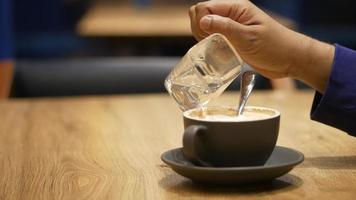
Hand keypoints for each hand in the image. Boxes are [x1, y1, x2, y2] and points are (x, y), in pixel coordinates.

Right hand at [190, 0, 334, 91]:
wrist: (290, 60)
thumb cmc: (274, 47)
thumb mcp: (248, 38)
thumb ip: (224, 27)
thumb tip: (202, 20)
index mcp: (237, 8)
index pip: (205, 7)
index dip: (200, 21)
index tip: (207, 37)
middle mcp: (232, 15)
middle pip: (202, 14)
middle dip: (199, 28)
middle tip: (210, 42)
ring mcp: (232, 27)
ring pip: (206, 26)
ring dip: (203, 36)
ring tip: (214, 48)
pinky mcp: (233, 39)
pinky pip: (213, 37)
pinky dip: (210, 44)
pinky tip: (216, 52)